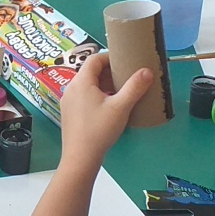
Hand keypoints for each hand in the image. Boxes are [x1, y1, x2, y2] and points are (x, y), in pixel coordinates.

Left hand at [58, 52, 153, 166]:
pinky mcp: (68, 113)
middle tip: (126, 78)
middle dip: (109, 72)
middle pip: (90, 72)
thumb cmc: (100, 130)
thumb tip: (147, 71)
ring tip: (120, 92)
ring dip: (103, 85)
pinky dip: (96, 96)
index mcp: (81, 81)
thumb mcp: (121, 107)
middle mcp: (71, 88)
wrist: (80, 158)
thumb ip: (134, 87)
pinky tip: (109, 108)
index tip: (125, 61)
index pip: (94, 59)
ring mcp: (68, 101)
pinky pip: (83, 97)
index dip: (110, 57)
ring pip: (87, 85)